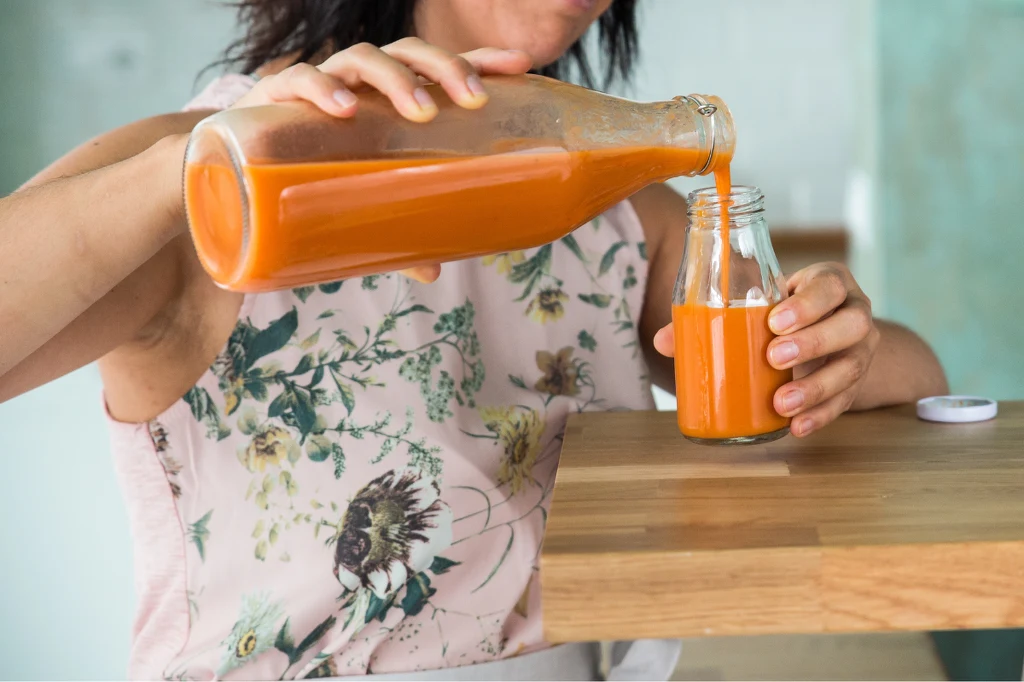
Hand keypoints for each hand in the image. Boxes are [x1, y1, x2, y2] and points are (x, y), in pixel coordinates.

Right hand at [232, 39, 532, 283]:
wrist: (223, 180)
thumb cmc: (302, 182)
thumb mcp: (354, 206)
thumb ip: (390, 229)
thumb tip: (432, 270)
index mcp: (384, 101)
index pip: (438, 69)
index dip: (478, 60)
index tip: (520, 64)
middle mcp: (356, 85)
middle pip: (410, 54)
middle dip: (446, 68)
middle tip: (474, 98)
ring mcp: (317, 85)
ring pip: (362, 58)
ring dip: (396, 79)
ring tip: (419, 111)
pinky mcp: (272, 98)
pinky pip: (299, 80)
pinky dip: (322, 89)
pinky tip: (343, 110)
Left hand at [653, 262, 879, 437]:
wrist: (828, 334)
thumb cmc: (783, 311)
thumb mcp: (760, 304)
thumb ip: (715, 317)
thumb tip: (663, 341)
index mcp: (829, 284)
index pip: (829, 286)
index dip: (807, 304)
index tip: (774, 321)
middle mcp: (854, 313)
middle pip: (852, 325)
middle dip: (813, 343)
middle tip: (773, 358)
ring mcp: (861, 349)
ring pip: (852, 367)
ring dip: (816, 388)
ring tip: (781, 404)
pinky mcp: (857, 383)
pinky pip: (846, 401)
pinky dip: (821, 416)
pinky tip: (796, 427)